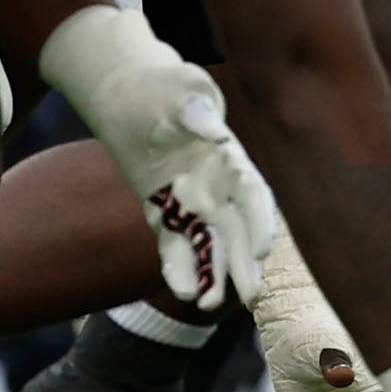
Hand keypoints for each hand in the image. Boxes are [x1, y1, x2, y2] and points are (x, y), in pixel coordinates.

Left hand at [41, 4, 284, 311]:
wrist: (129, 95)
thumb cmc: (161, 86)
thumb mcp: (180, 86)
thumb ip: (196, 109)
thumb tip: (213, 132)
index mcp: (229, 159)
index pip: (254, 196)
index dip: (261, 223)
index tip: (261, 249)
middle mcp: (217, 187)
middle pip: (237, 231)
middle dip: (244, 263)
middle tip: (251, 295)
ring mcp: (192, 203)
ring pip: (210, 247)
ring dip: (213, 276)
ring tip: (207, 305)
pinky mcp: (164, 214)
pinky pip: (175, 247)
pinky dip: (179, 268)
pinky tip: (182, 290)